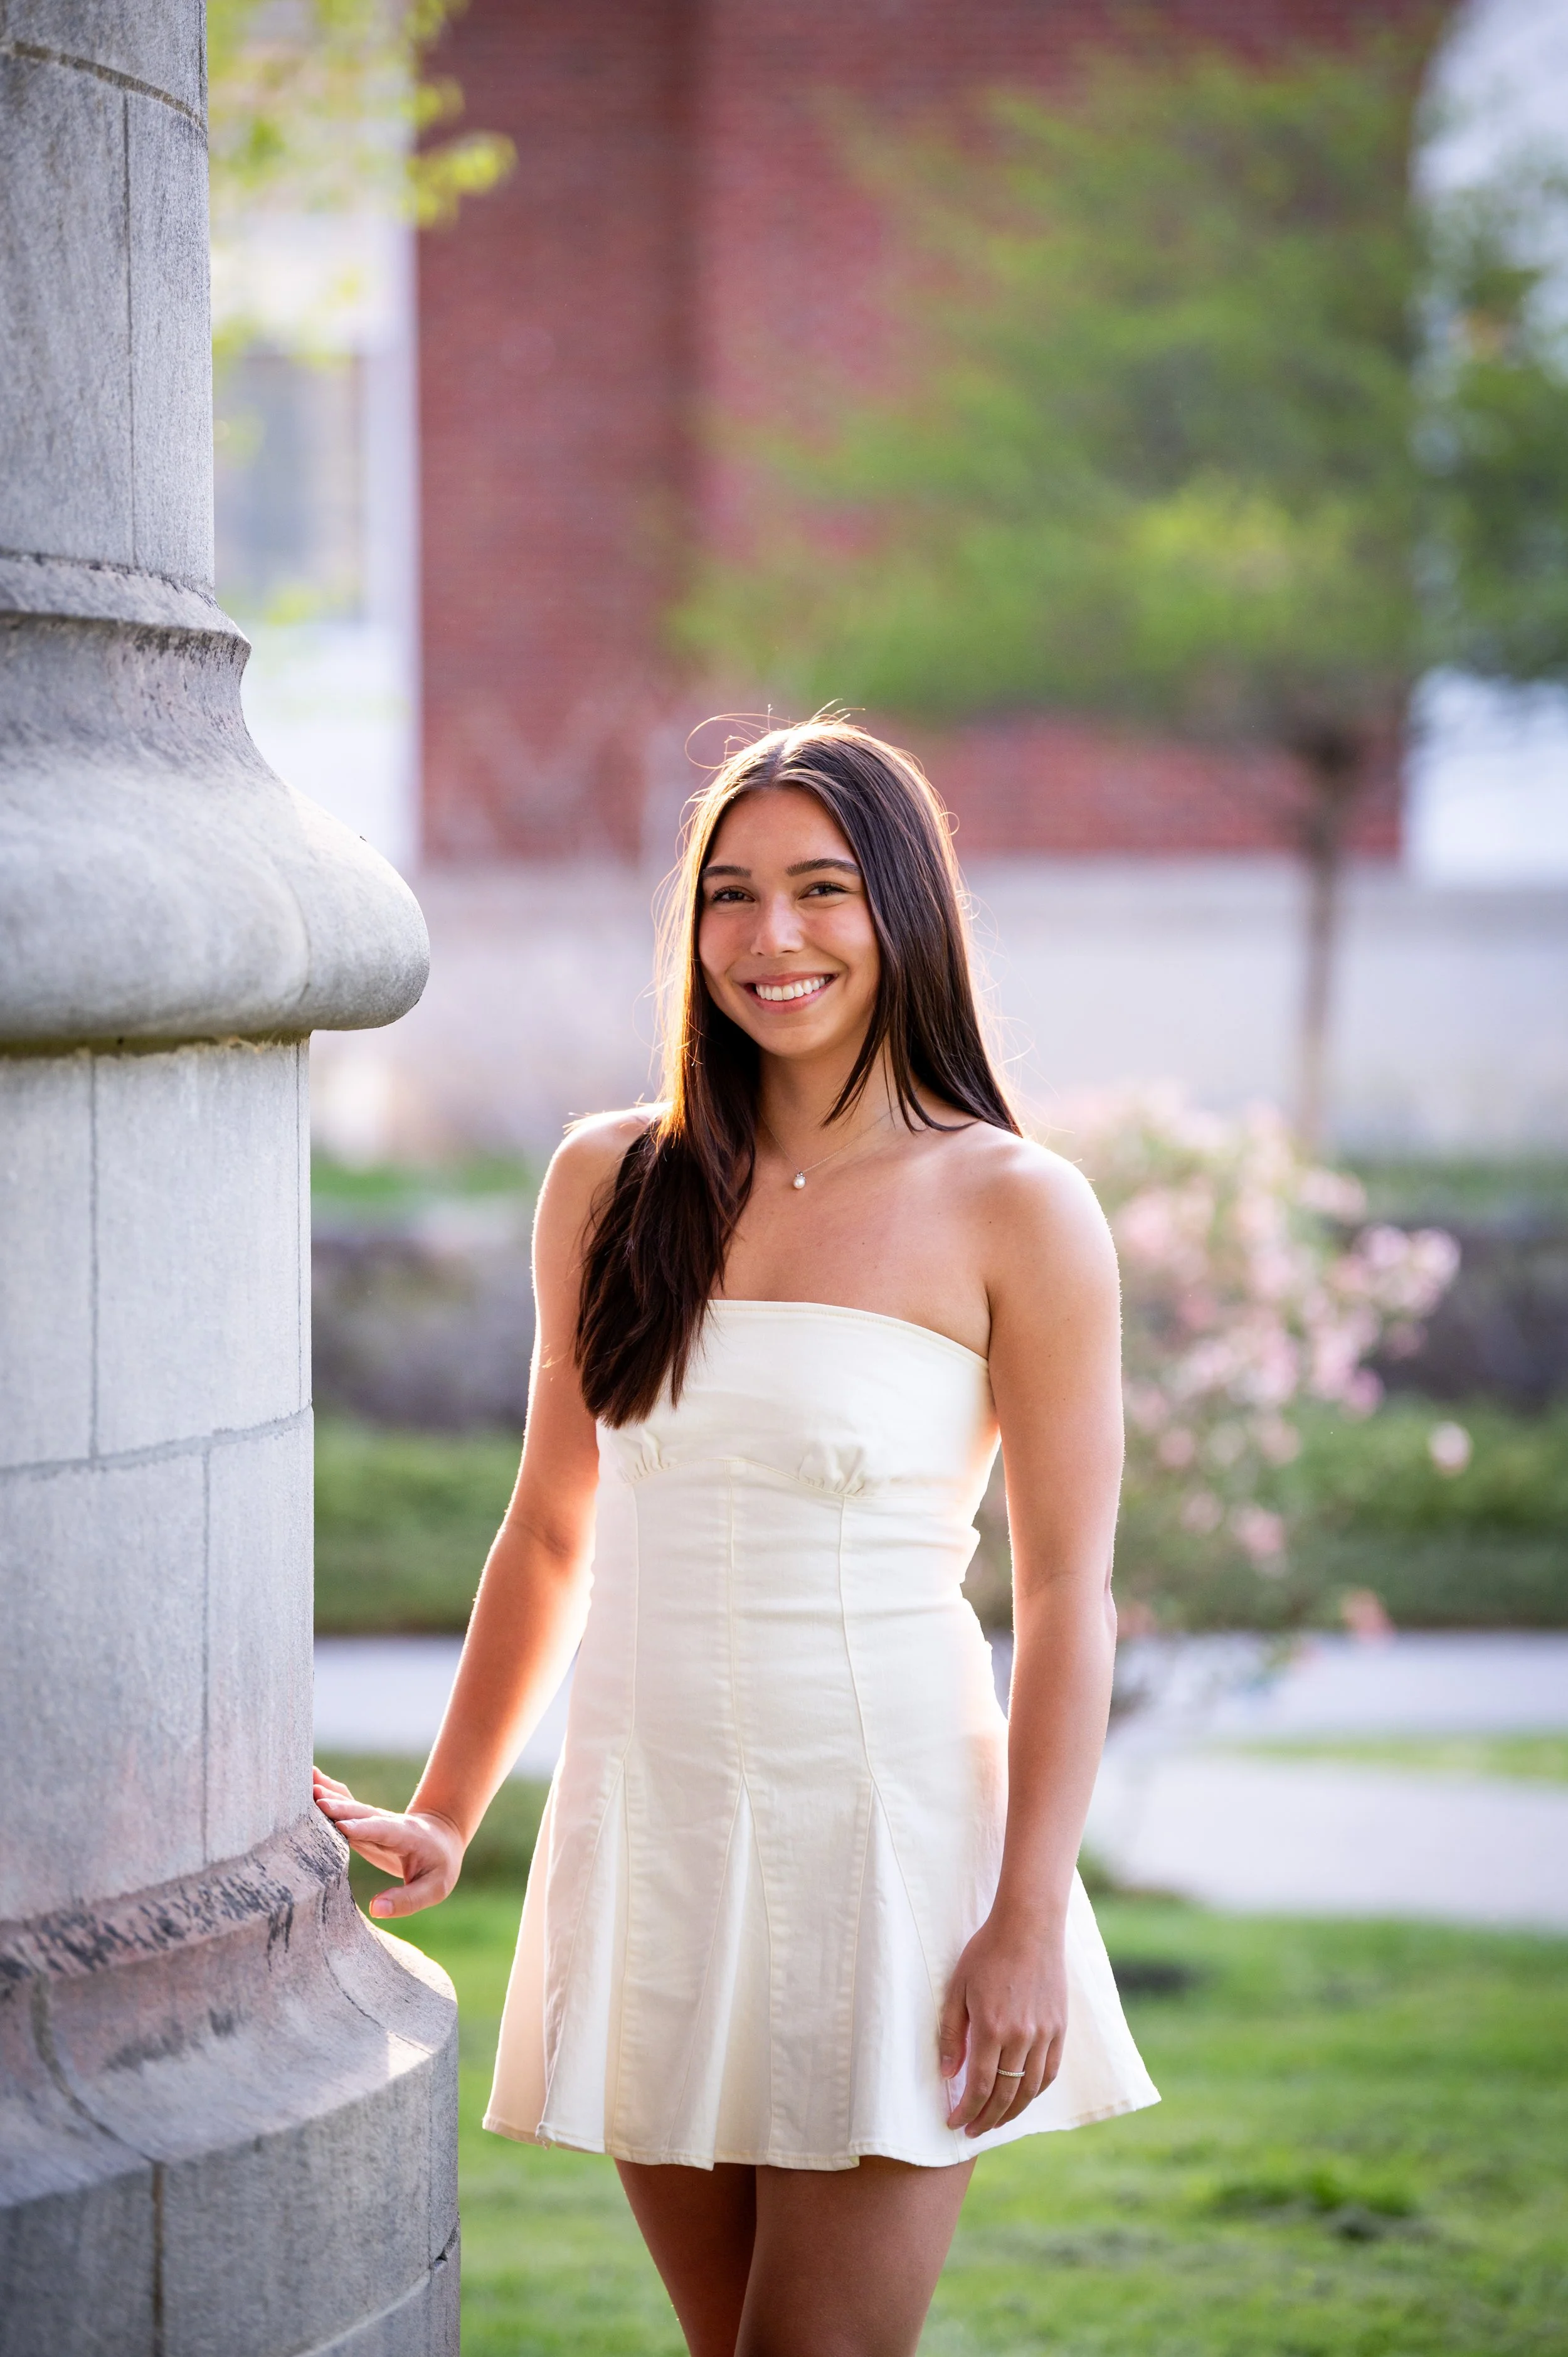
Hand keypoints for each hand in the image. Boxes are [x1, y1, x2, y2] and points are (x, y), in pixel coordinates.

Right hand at [312, 1766, 464, 1919]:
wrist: (442, 1838)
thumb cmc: (438, 1867)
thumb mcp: (434, 1888)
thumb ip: (406, 1900)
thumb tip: (376, 1908)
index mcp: (406, 1836)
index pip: (384, 1831)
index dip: (363, 1828)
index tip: (341, 1825)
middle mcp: (388, 1823)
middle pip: (362, 1814)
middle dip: (340, 1807)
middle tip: (315, 1799)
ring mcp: (374, 1820)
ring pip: (352, 1807)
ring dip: (330, 1796)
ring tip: (308, 1783)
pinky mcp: (363, 1823)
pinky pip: (347, 1806)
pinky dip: (330, 1793)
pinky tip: (313, 1778)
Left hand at [939, 1904, 1067, 2135]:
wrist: (1029, 1926)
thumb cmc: (986, 1953)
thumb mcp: (957, 1988)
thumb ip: (952, 2034)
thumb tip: (948, 2074)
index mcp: (991, 2028)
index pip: (978, 2087)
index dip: (966, 2111)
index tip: (954, 2123)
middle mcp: (1021, 2037)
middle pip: (1005, 2096)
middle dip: (986, 2120)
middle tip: (972, 2131)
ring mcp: (1044, 2034)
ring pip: (1030, 2090)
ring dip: (1012, 2113)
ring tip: (995, 2121)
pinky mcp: (1060, 2028)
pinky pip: (1050, 2072)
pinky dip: (1036, 2092)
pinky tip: (1024, 2098)